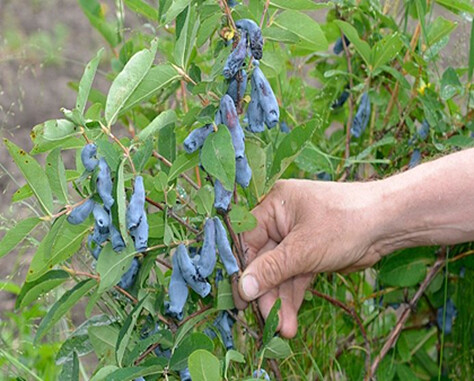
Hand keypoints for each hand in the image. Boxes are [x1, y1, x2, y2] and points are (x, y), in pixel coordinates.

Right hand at [238, 179, 382, 337]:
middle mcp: (282, 220)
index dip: (243, 270)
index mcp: (275, 206)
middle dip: (267, 292)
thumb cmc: (345, 224)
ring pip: (280, 273)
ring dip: (281, 300)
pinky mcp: (311, 253)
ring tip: (284, 330)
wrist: (388, 224)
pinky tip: (291, 319)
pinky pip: (295, 276)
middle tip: (267, 321)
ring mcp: (297, 237)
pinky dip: (294, 296)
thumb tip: (243, 288)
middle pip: (264, 261)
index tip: (241, 299)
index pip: (248, 240)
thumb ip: (271, 270)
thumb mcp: (303, 249)